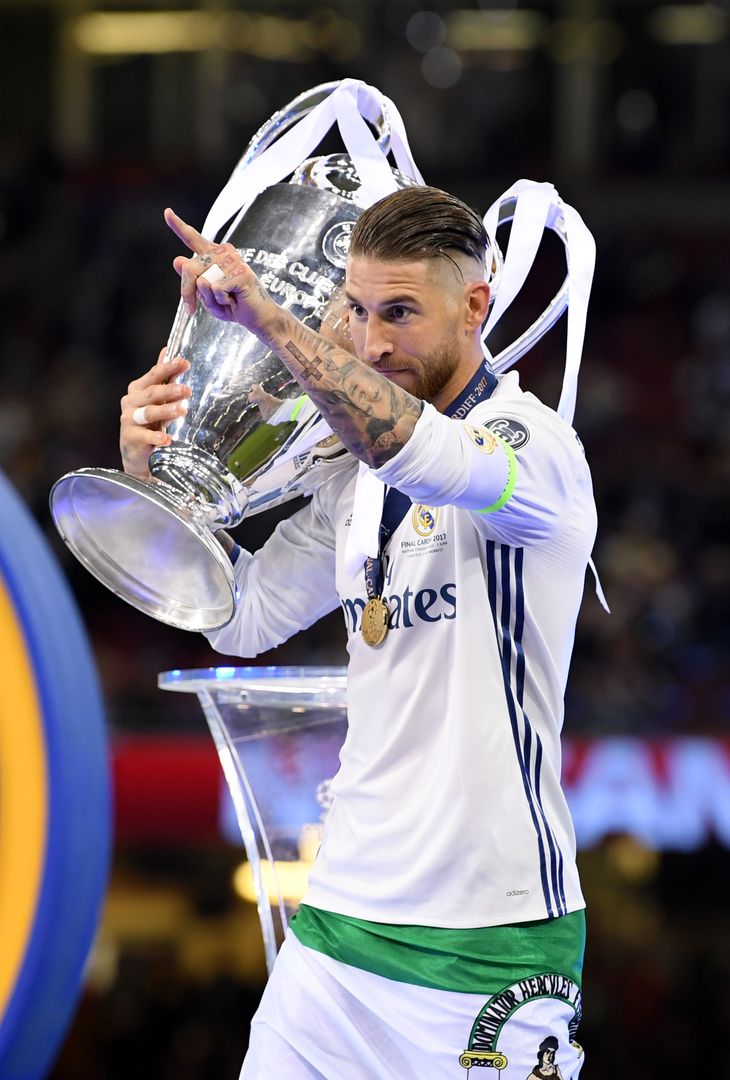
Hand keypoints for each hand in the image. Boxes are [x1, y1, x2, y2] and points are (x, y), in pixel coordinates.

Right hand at [120, 349, 190, 479]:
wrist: (137, 452)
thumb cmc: (149, 421)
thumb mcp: (156, 399)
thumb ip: (162, 376)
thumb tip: (167, 350)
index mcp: (138, 389)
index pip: (154, 375)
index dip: (168, 368)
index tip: (184, 363)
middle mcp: (131, 401)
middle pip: (152, 393)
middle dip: (169, 390)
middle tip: (187, 390)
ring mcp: (129, 419)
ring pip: (148, 413)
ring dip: (165, 411)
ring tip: (182, 411)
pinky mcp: (130, 437)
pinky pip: (144, 436)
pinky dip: (156, 437)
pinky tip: (167, 439)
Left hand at [164, 208, 274, 332]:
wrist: (258, 317)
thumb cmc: (233, 306)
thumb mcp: (206, 294)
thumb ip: (193, 279)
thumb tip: (177, 260)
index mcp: (214, 255)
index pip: (193, 238)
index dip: (178, 226)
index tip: (167, 212)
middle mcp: (223, 252)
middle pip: (189, 268)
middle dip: (188, 292)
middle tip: (191, 309)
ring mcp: (233, 260)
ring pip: (202, 282)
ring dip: (210, 300)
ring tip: (227, 301)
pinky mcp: (240, 272)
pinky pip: (216, 289)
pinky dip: (221, 301)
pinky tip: (235, 300)